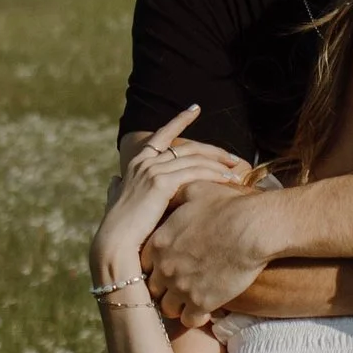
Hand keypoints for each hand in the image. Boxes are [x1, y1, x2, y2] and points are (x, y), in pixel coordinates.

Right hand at [91, 106, 217, 287]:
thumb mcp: (117, 200)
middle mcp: (145, 161)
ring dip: (219, 164)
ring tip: (237, 171)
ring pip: (194, 160)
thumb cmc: (119, 227)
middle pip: (187, 148)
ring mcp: (153, 170)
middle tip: (233, 157)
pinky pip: (195, 173)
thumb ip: (118, 188)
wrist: (116, 243)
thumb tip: (114, 180)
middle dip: (213, 151)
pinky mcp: (162, 183)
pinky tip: (228, 180)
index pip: (162, 134)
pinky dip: (214, 175)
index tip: (194, 109)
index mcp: (137, 162)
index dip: (179, 120)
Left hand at [140, 178, 294, 320]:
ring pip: (167, 307)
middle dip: (163, 287)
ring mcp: (181, 287)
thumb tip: (173, 191)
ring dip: (176, 304)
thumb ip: (177, 196)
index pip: (142, 263)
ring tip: (190, 300)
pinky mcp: (201, 303)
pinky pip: (188, 320)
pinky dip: (194, 317)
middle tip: (179, 284)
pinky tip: (203, 310)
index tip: (168, 265)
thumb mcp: (196, 190)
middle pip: (152, 287)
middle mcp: (164, 267)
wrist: (253, 228)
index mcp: (158, 242)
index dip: (155, 265)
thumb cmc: (228, 205)